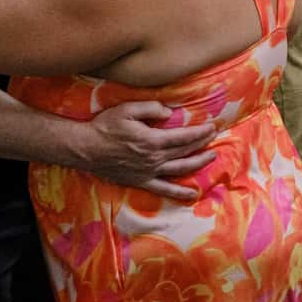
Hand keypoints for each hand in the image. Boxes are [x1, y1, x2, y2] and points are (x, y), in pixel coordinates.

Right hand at [72, 100, 216, 199]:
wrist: (86, 148)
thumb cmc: (105, 126)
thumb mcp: (127, 109)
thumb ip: (151, 108)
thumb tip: (170, 112)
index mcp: (152, 140)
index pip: (184, 136)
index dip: (200, 132)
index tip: (213, 127)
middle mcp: (154, 158)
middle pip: (185, 151)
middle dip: (203, 143)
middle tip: (215, 136)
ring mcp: (148, 172)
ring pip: (180, 169)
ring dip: (198, 163)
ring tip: (212, 157)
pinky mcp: (140, 181)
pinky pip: (164, 189)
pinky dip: (179, 192)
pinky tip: (192, 193)